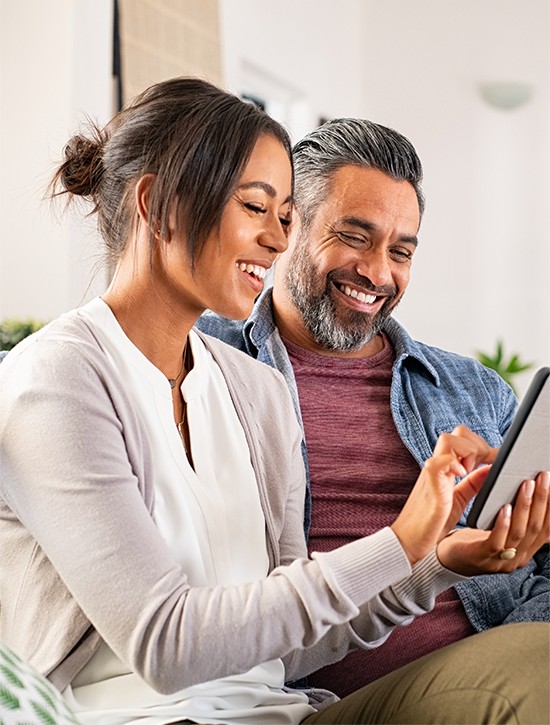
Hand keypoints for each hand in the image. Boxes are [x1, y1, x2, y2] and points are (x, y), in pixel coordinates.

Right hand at [391, 426, 496, 564]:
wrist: (409, 541)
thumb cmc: (431, 523)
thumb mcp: (459, 499)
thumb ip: (473, 483)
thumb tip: (491, 469)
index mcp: (445, 468)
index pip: (463, 439)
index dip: (482, 445)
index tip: (497, 461)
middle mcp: (437, 465)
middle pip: (457, 433)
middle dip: (477, 445)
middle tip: (486, 465)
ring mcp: (432, 473)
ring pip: (448, 440)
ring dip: (467, 451)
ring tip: (470, 472)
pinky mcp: (430, 485)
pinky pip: (438, 462)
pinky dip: (453, 463)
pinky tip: (461, 474)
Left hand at [437, 470, 549, 575]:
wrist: (447, 559)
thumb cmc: (474, 538)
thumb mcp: (500, 525)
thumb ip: (514, 511)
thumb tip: (527, 482)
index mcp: (525, 549)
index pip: (546, 528)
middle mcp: (518, 557)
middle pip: (536, 527)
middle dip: (542, 500)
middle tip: (542, 476)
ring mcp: (501, 560)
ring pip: (519, 532)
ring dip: (525, 506)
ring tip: (526, 485)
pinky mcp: (482, 557)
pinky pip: (496, 541)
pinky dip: (503, 523)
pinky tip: (505, 507)